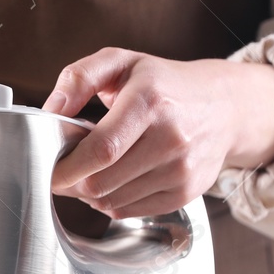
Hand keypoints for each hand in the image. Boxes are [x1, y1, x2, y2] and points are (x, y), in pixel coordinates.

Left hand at [45, 48, 273, 217]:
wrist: (225, 105)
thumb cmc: (164, 84)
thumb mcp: (122, 62)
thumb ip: (79, 77)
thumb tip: (52, 109)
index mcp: (150, 101)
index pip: (102, 149)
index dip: (67, 167)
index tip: (48, 169)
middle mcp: (171, 137)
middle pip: (102, 182)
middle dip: (72, 182)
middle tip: (64, 171)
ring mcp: (181, 169)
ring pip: (112, 200)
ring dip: (90, 193)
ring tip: (92, 171)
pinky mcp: (186, 192)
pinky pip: (130, 211)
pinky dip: (111, 202)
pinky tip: (113, 181)